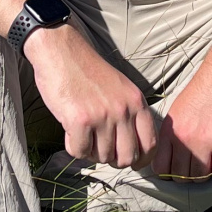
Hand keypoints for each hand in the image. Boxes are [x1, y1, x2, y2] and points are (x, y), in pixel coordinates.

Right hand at [24, 25, 157, 167]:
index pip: (150, 145)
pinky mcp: (80, 120)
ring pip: (101, 157)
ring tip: (82, 131)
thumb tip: (131, 150)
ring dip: (90, 150)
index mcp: (136, 101)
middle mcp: (123, 110)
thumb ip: (129, 114)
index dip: (140, 160)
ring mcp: (103, 116)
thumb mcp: (120, 88)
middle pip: (127, 158)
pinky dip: (73, 146)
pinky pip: (79, 152)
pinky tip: (69, 129)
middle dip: (112, 160)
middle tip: (99, 147)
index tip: (130, 162)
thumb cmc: (87, 71)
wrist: (61, 50)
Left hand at [155, 63, 211, 181]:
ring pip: (200, 178)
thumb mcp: (178, 108)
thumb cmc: (204, 88)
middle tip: (197, 170)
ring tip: (210, 166)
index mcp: (170, 130)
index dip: (169, 174)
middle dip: (188, 177)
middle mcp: (184, 138)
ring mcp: (204, 142)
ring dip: (206, 176)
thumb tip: (169, 154)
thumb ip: (172, 132)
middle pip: (181, 176)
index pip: (160, 168)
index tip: (177, 171)